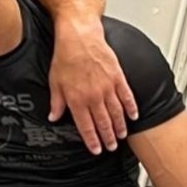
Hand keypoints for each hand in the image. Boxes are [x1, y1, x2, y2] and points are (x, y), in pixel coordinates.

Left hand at [48, 23, 137, 153]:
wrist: (79, 38)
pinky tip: (133, 116)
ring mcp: (108, 87)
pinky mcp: (118, 77)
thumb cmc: (66, 57)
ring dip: (120, 126)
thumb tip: (53, 116)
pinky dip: (131, 107)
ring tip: (122, 136)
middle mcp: (94, 96)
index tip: (96, 149)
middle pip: (103, 123)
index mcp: (77, 100)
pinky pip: (127, 96)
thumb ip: (56, 103)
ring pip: (116, 113)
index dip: (92, 140)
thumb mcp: (54, 83)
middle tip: (111, 147)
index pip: (86, 127)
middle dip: (108, 138)